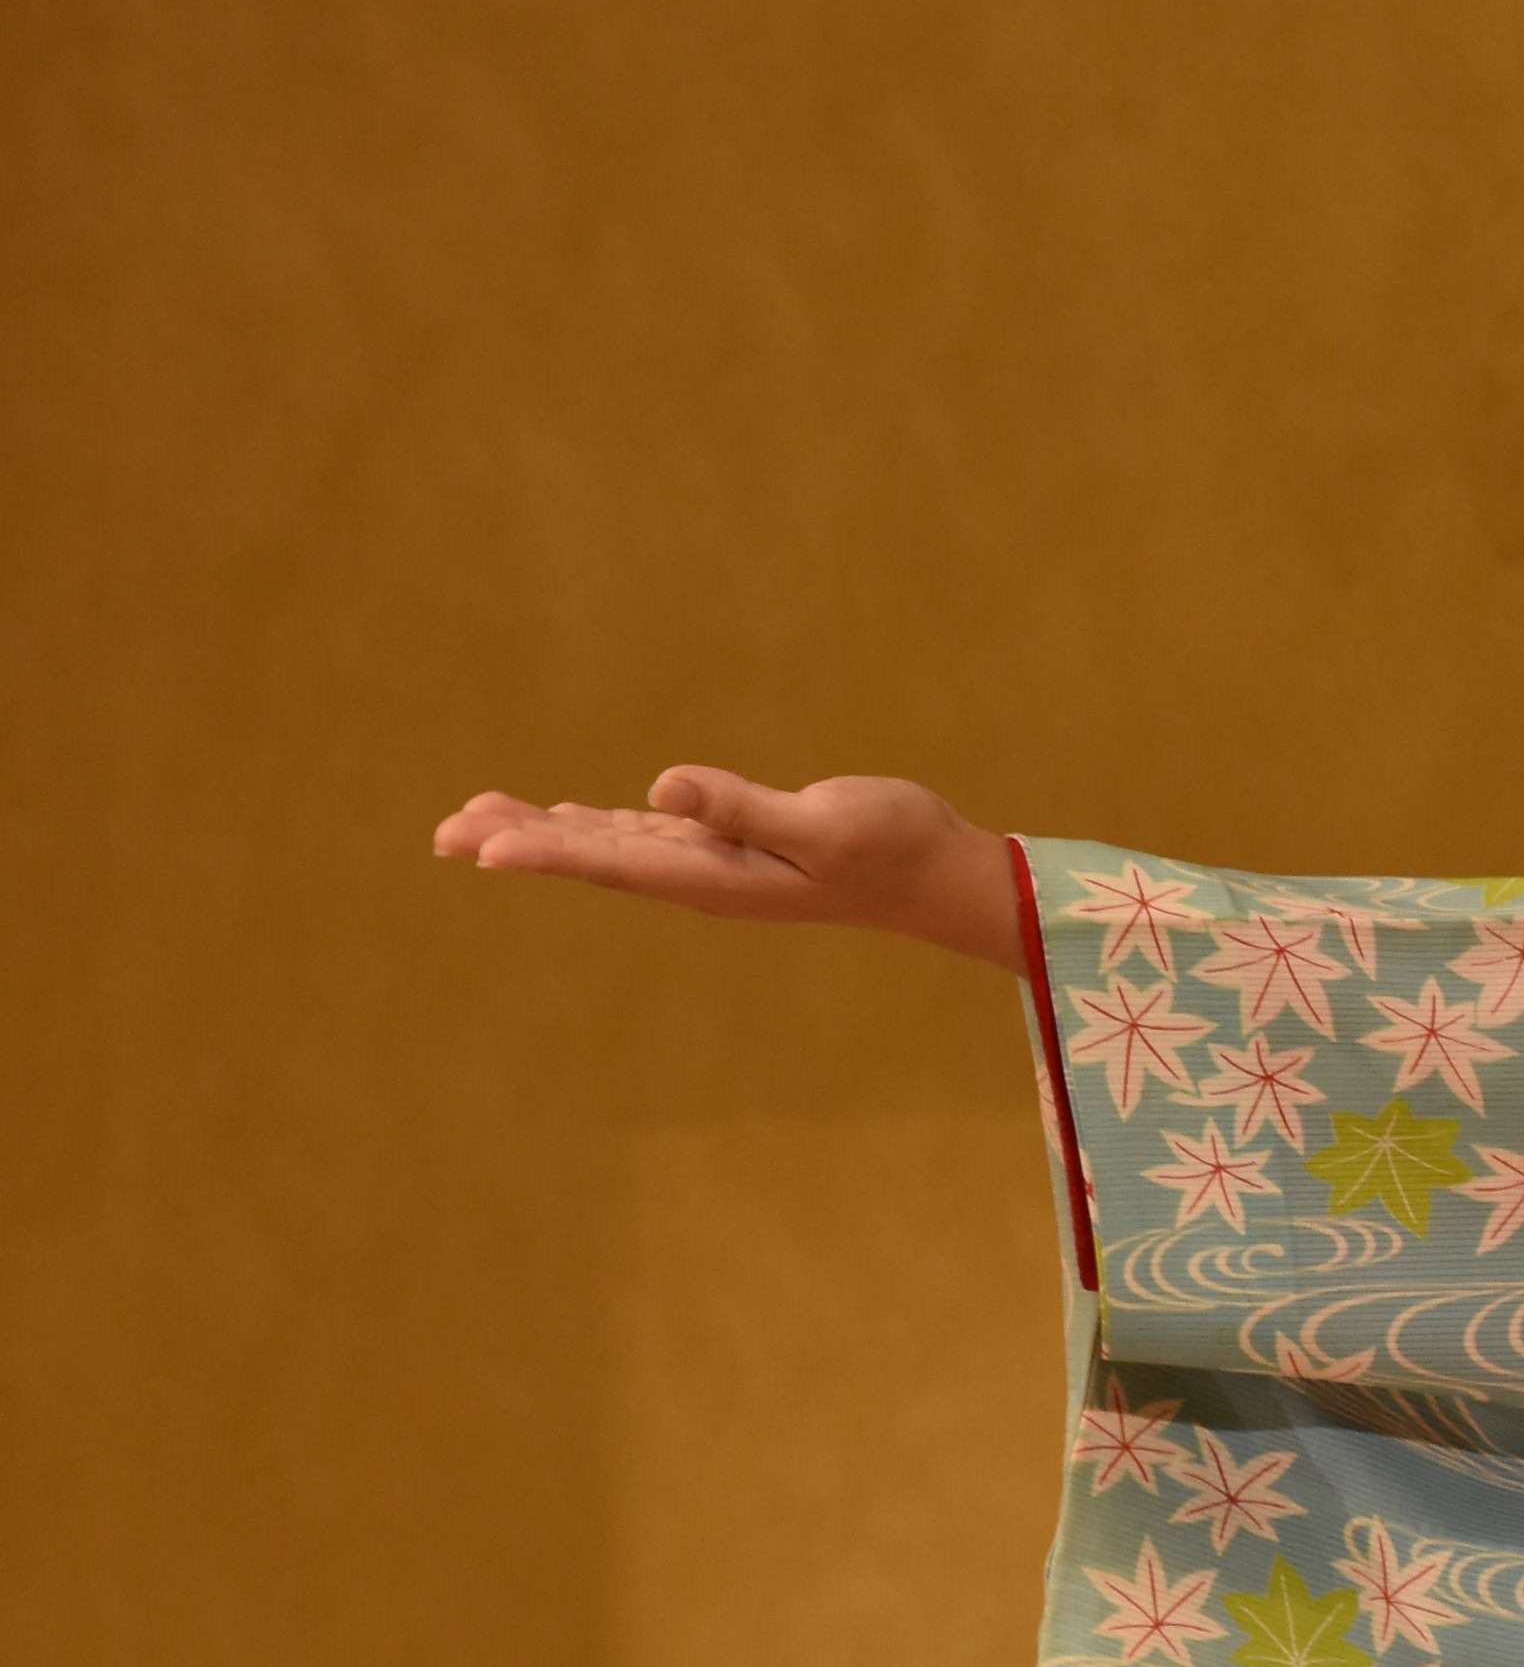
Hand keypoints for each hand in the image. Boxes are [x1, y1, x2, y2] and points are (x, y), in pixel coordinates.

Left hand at [432, 768, 1025, 966]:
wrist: (938, 875)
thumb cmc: (892, 845)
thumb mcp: (823, 823)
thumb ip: (743, 808)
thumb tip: (662, 789)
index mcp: (717, 877)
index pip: (612, 861)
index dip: (543, 850)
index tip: (480, 846)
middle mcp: (702, 877)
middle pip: (592, 859)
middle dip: (519, 843)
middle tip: (443, 833)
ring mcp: (712, 864)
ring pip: (607, 847)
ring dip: (542, 834)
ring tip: (473, 823)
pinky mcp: (727, 846)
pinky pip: (640, 838)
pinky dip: (588, 828)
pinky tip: (560, 821)